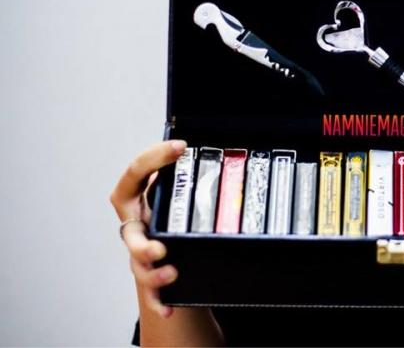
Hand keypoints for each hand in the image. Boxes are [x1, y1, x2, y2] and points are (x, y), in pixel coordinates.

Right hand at [109, 140, 186, 318]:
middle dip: (142, 238)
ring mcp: (141, 253)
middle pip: (128, 232)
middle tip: (161, 244)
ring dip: (153, 271)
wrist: (174, 255)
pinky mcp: (153, 278)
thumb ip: (190, 172)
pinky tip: (169, 308)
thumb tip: (225, 146)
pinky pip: (153, 294)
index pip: (136, 172)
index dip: (154, 156)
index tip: (181, 146)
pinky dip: (159, 301)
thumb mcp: (178, 189)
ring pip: (139, 265)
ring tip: (172, 272)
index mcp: (138, 197)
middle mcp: (135, 225)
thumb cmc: (175, 215)